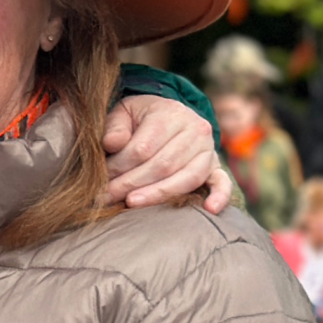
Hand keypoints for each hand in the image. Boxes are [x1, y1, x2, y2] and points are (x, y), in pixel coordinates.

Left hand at [101, 96, 233, 212]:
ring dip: (157, 194)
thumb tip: (112, 144)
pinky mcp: (215, 166)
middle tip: (106, 198)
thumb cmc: (140, 119)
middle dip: (130, 184)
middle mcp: (196, 130)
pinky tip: (210, 210)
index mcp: (171, 113)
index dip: (119, 167)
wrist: (167, 116)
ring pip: (186, 177)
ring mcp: (208, 149)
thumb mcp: (123, 113)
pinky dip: (219, 196)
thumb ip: (115, 127)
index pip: (143, 148)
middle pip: (162, 165)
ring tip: (131, 203)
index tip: (100, 180)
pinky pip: (222, 182)